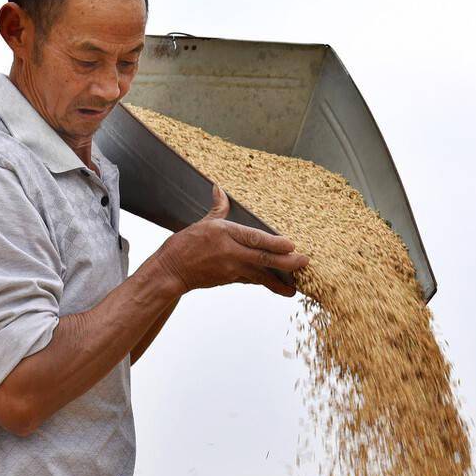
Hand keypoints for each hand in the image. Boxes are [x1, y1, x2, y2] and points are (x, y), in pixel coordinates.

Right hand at [155, 185, 307, 296]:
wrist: (170, 272)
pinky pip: (253, 280)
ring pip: (261, 275)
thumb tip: (219, 189)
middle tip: (305, 263)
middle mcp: (230, 253)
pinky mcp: (230, 280)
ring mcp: (231, 269)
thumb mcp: (202, 223)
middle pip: (263, 259)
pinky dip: (266, 283)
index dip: (274, 243)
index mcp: (224, 234)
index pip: (254, 238)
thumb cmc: (183, 246)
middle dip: (286, 263)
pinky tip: (280, 287)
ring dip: (280, 281)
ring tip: (296, 287)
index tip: (291, 245)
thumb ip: (218, 208)